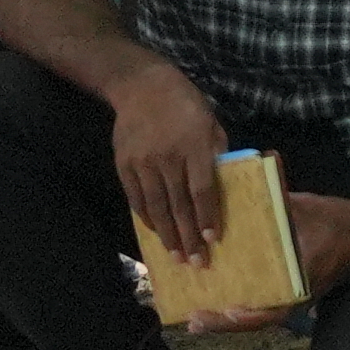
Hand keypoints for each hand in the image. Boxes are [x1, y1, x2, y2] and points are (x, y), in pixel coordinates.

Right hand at [106, 66, 233, 260]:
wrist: (142, 87)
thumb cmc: (186, 105)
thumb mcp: (211, 123)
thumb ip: (218, 153)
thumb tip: (225, 185)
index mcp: (193, 147)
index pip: (202, 190)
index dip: (207, 216)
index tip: (213, 240)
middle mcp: (167, 158)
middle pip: (179, 205)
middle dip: (188, 236)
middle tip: (196, 263)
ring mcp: (142, 163)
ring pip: (156, 207)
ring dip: (167, 235)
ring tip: (175, 256)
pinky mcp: (124, 165)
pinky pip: (136, 198)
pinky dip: (147, 218)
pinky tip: (156, 233)